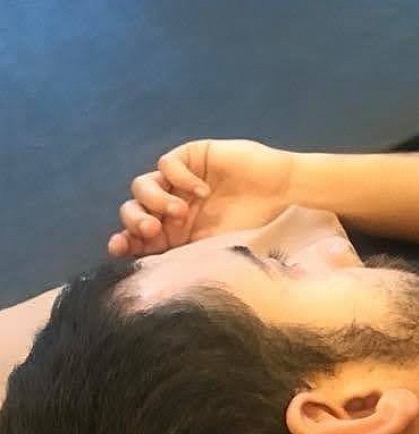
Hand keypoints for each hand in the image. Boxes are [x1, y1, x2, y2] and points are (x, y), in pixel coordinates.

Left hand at [109, 139, 295, 256]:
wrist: (283, 196)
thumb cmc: (254, 228)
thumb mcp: (214, 250)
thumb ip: (182, 256)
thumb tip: (149, 277)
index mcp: (174, 233)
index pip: (137, 236)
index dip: (124, 241)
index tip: (120, 248)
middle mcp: (170, 207)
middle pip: (132, 210)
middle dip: (135, 221)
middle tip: (153, 229)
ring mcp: (178, 181)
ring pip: (142, 185)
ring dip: (154, 201)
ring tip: (181, 212)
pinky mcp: (190, 157)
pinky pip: (167, 164)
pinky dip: (178, 178)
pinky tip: (202, 191)